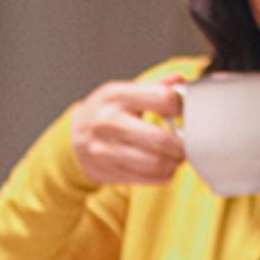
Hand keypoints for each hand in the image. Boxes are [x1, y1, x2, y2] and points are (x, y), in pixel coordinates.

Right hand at [64, 80, 192, 186]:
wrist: (74, 136)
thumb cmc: (106, 112)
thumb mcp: (125, 92)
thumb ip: (155, 87)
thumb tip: (181, 81)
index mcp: (116, 95)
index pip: (163, 99)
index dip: (181, 107)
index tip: (183, 113)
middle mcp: (108, 122)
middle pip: (161, 139)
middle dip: (181, 145)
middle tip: (185, 143)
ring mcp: (105, 149)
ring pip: (156, 163)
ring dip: (174, 162)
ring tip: (174, 156)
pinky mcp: (107, 171)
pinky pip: (149, 179)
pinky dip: (164, 174)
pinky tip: (162, 166)